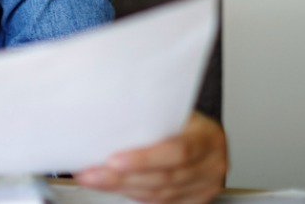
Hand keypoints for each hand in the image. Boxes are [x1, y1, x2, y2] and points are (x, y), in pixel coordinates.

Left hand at [74, 112, 227, 203]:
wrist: (202, 133)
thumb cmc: (183, 118)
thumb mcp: (174, 110)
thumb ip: (151, 117)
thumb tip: (107, 119)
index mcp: (208, 137)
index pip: (177, 150)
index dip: (144, 159)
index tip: (113, 159)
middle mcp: (212, 164)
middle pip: (165, 177)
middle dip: (123, 177)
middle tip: (93, 173)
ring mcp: (206, 186)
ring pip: (160, 195)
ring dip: (123, 188)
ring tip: (96, 179)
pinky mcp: (196, 200)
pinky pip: (162, 203)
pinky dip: (135, 195)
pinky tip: (116, 187)